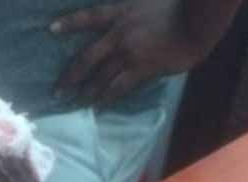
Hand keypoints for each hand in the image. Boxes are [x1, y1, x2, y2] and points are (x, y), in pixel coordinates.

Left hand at [51, 0, 211, 106]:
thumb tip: (122, 28)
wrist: (197, 22)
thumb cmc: (179, 9)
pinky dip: (108, 97)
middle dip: (70, 76)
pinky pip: (119, 87)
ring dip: (87, 92)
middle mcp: (119, 33)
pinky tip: (99, 105)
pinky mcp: (142, 68)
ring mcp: (129, 52)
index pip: (89, 17)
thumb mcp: (148, 2)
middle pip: (86, 57)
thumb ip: (133, 15)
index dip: (69, 23)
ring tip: (76, 103)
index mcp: (120, 13)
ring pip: (100, 77)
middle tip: (57, 91)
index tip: (50, 29)